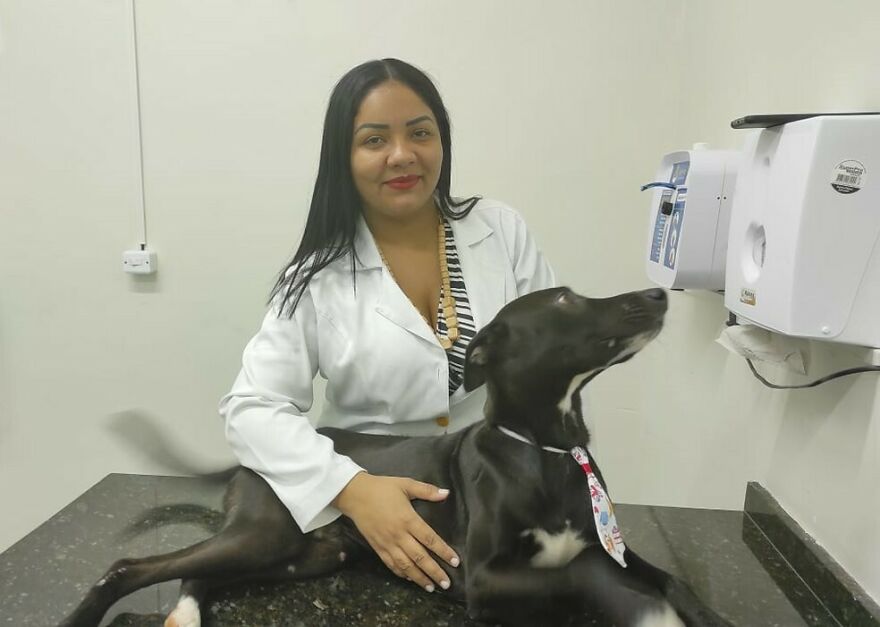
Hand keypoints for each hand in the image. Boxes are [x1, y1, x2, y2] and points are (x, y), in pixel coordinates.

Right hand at [333, 472, 459, 591]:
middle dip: (434, 572)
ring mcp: (387, 543)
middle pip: (420, 557)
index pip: (430, 539)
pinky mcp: (377, 548)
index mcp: (408, 519)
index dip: (443, 551)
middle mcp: (398, 535)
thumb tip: (446, 493)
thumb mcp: (406, 484)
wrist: (355, 495)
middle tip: (446, 583)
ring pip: (406, 565)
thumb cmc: (382, 488)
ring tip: (431, 587)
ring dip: (419, 578)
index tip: (455, 562)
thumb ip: (427, 490)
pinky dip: (401, 573)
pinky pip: (391, 564)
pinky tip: (410, 579)